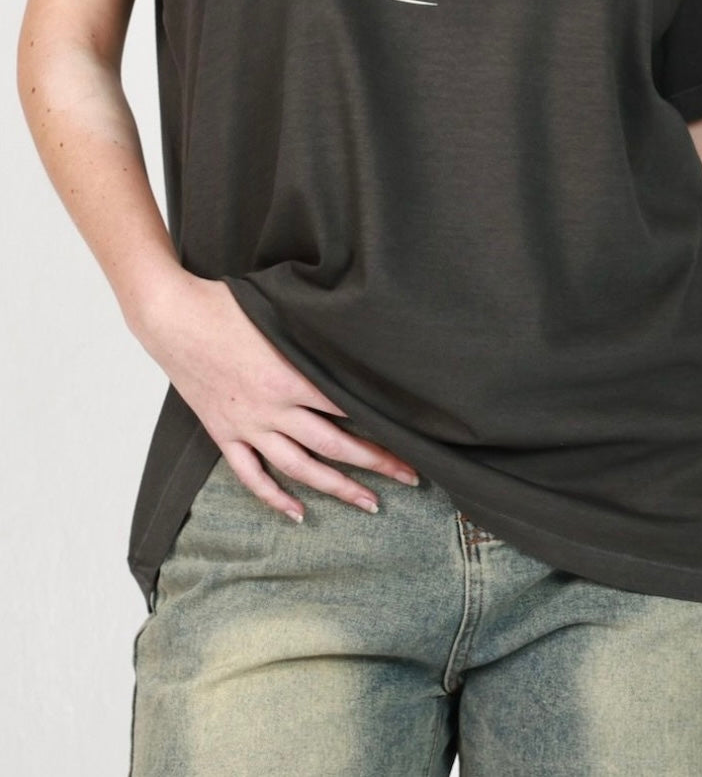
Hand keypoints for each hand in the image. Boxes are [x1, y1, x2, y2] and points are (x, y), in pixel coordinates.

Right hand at [132, 270, 420, 520]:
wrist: (172, 317)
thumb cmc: (226, 305)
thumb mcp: (280, 313)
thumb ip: (315, 334)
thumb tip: (354, 335)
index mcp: (291, 376)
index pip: (349, 408)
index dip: (383, 424)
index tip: (412, 436)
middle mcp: (273, 407)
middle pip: (335, 444)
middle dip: (377, 462)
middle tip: (410, 476)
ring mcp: (247, 425)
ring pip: (300, 467)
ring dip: (337, 488)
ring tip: (370, 503)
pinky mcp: (224, 433)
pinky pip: (251, 474)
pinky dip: (275, 497)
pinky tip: (298, 512)